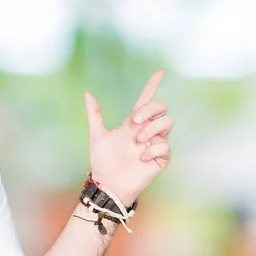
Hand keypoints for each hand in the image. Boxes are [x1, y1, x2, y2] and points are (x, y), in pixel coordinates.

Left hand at [84, 70, 171, 205]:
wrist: (108, 183)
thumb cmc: (102, 162)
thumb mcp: (97, 135)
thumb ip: (94, 114)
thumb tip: (87, 93)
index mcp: (133, 123)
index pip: (146, 100)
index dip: (153, 85)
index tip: (160, 71)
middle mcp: (146, 130)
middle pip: (161, 107)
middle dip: (150, 110)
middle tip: (134, 122)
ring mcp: (154, 143)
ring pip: (167, 123)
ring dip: (151, 129)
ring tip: (137, 142)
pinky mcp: (160, 158)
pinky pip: (165, 146)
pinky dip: (152, 150)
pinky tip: (141, 158)